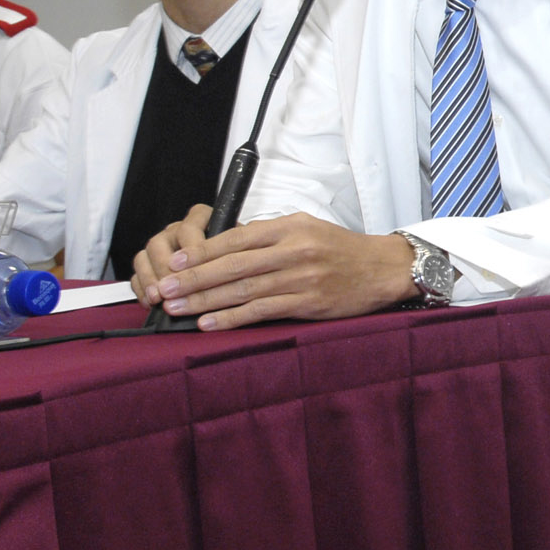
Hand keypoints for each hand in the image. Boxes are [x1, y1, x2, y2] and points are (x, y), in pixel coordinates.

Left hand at [135, 210, 417, 329]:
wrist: (383, 269)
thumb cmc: (343, 250)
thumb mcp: (308, 228)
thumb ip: (270, 236)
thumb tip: (227, 246)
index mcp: (290, 226)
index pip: (236, 239)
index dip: (202, 252)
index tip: (176, 262)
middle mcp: (294, 249)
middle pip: (233, 266)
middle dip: (194, 279)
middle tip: (165, 289)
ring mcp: (300, 277)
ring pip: (242, 290)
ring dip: (205, 301)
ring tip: (178, 308)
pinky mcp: (307, 302)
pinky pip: (261, 311)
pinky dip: (232, 318)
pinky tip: (210, 323)